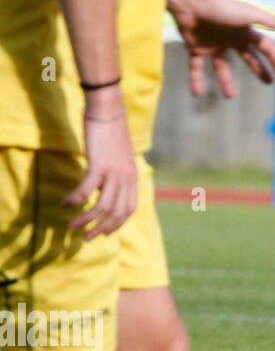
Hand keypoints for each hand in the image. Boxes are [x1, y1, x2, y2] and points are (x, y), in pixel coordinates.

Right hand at [67, 88, 136, 239]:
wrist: (109, 112)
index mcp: (133, 177)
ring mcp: (115, 172)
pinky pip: (87, 190)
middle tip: (87, 239)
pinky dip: (76, 200)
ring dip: (87, 220)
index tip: (104, 233)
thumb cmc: (111, 134)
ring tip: (72, 227)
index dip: (117, 224)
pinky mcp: (100, 165)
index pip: (129, 209)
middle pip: (118, 213)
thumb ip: (115, 175)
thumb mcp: (119, 158)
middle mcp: (127, 177)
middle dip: (102, 229)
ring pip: (104, 206)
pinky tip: (66, 205)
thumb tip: (102, 189)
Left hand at [169, 0, 274, 98]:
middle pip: (249, 57)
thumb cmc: (222, 8)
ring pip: (222, 66)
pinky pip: (196, 67)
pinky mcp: (196, 47)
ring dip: (226, 81)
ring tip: (230, 96)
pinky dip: (196, 79)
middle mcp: (231, 38)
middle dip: (260, 69)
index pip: (267, 48)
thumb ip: (272, 21)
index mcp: (246, 32)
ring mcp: (213, 44)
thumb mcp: (250, 15)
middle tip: (269, 82)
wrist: (191, 4)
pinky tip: (197, 93)